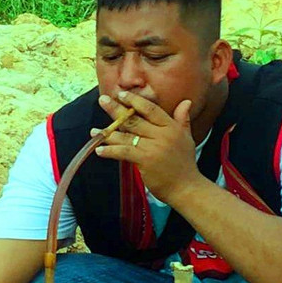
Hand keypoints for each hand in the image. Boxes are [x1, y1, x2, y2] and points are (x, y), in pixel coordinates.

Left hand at [92, 90, 200, 204]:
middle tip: (102, 100)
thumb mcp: (187, 138)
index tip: (121, 94)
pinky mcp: (145, 160)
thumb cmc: (185, 164)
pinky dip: (110, 151)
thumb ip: (183, 119)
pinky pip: (123, 152)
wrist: (187, 188)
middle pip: (135, 119)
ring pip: (126, 136)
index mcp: (172, 127)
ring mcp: (153, 147)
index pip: (151, 109)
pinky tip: (99, 150)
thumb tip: (186, 101)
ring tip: (93, 131)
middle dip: (116, 110)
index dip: (135, 100)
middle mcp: (162, 134)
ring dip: (108, 133)